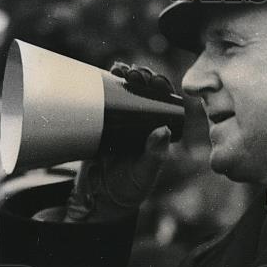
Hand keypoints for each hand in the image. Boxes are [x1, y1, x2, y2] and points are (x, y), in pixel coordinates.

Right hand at [64, 63, 173, 223]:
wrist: (101, 196)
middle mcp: (142, 122)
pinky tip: (109, 71)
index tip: (156, 81)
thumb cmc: (130, 187)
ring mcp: (122, 120)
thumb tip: (163, 130)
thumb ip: (154, 155)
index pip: (164, 103)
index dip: (162, 88)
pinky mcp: (102, 121)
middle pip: (146, 91)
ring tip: (122, 70)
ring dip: (126, 75)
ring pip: (127, 90)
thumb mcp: (145, 172)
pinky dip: (107, 82)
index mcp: (158, 130)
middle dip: (143, 77)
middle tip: (137, 74)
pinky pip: (106, 97)